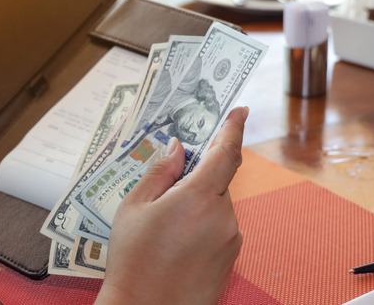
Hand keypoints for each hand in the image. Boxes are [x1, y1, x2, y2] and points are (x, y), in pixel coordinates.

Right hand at [96, 106, 246, 304]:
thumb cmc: (133, 261)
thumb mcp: (134, 207)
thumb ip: (160, 171)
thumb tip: (178, 148)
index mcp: (197, 198)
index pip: (224, 153)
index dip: (233, 129)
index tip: (240, 111)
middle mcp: (223, 218)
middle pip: (217, 183)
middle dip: (196, 181)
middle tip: (165, 197)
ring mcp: (231, 241)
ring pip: (218, 208)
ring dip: (198, 207)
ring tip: (165, 232)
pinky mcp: (232, 260)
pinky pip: (221, 230)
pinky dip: (203, 228)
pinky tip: (177, 247)